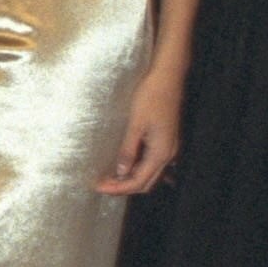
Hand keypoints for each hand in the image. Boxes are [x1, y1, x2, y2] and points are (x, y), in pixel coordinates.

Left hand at [98, 63, 184, 194]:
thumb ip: (128, 150)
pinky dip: (138, 169)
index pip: (138, 181)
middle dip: (124, 187)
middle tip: (101, 185)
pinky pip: (152, 163)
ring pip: (150, 174)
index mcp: (161, 152)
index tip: (98, 187)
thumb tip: (120, 172)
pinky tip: (124, 164)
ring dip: (131, 179)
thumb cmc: (151, 96)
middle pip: (146, 182)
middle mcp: (168, 154)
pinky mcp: (166, 140)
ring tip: (110, 177)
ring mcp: (169, 148)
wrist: (168, 78)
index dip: (118, 188)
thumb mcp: (136, 124)